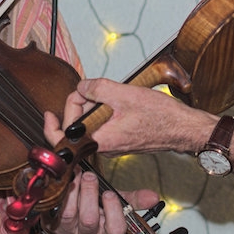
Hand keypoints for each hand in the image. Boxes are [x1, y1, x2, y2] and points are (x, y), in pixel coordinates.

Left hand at [41, 170, 158, 233]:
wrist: (69, 227)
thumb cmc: (95, 211)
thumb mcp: (115, 206)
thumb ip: (134, 200)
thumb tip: (154, 196)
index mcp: (107, 231)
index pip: (116, 229)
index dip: (113, 211)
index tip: (109, 193)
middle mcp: (88, 233)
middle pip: (90, 220)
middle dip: (89, 195)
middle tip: (90, 176)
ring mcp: (70, 229)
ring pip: (70, 214)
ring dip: (73, 191)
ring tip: (77, 175)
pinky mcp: (53, 222)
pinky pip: (54, 209)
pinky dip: (59, 193)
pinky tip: (64, 180)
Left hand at [48, 78, 209, 155]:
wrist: (183, 129)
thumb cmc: (161, 117)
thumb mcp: (124, 94)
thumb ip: (96, 88)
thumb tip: (82, 86)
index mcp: (101, 140)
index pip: (64, 139)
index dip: (54, 123)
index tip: (50, 112)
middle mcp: (105, 147)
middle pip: (76, 128)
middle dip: (78, 107)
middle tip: (88, 92)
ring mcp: (113, 145)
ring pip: (90, 127)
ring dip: (92, 109)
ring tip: (106, 94)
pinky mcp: (121, 141)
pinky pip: (102, 127)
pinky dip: (103, 113)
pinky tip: (115, 102)